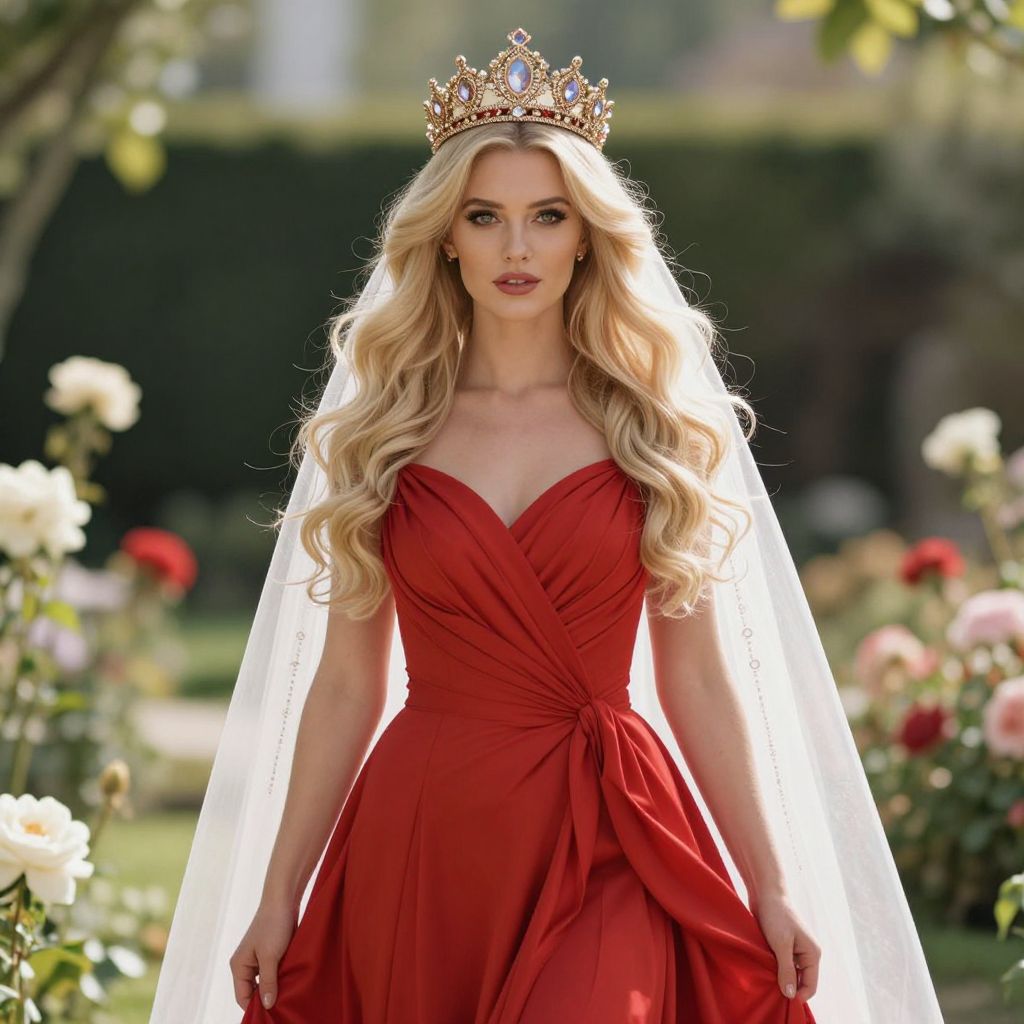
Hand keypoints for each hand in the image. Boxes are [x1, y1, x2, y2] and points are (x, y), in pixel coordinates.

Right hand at [228, 898, 298, 1010]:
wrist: (283, 899)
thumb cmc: (273, 925)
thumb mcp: (270, 957)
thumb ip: (268, 982)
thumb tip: (267, 1005)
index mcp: (239, 966)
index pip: (243, 997)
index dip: (256, 1007)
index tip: (272, 1014)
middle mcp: (246, 964)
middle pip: (254, 991)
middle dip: (267, 997)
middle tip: (283, 1005)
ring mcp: (259, 958)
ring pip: (266, 981)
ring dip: (276, 986)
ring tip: (289, 994)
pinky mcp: (271, 952)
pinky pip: (274, 971)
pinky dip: (281, 976)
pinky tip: (292, 980)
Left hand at [751, 889, 819, 1003]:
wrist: (766, 893)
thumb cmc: (776, 916)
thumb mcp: (781, 945)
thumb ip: (787, 970)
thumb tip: (791, 995)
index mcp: (813, 954)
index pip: (810, 986)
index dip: (797, 995)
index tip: (779, 999)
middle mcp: (807, 954)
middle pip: (800, 981)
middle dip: (788, 987)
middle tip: (770, 989)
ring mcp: (795, 950)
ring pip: (790, 974)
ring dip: (780, 977)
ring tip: (766, 978)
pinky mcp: (783, 945)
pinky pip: (782, 964)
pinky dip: (774, 968)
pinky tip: (763, 969)